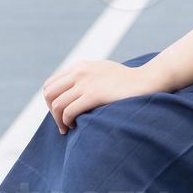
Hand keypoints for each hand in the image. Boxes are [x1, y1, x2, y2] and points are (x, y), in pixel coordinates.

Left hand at [42, 59, 158, 134]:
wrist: (144, 82)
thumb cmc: (125, 81)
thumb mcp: (101, 71)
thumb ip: (85, 76)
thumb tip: (69, 92)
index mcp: (80, 65)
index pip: (51, 83)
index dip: (51, 100)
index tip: (61, 112)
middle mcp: (80, 71)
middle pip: (49, 93)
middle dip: (51, 111)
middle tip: (62, 121)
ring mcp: (86, 82)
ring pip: (56, 104)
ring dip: (58, 120)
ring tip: (67, 127)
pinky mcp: (93, 94)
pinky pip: (68, 111)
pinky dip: (67, 122)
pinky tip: (75, 125)